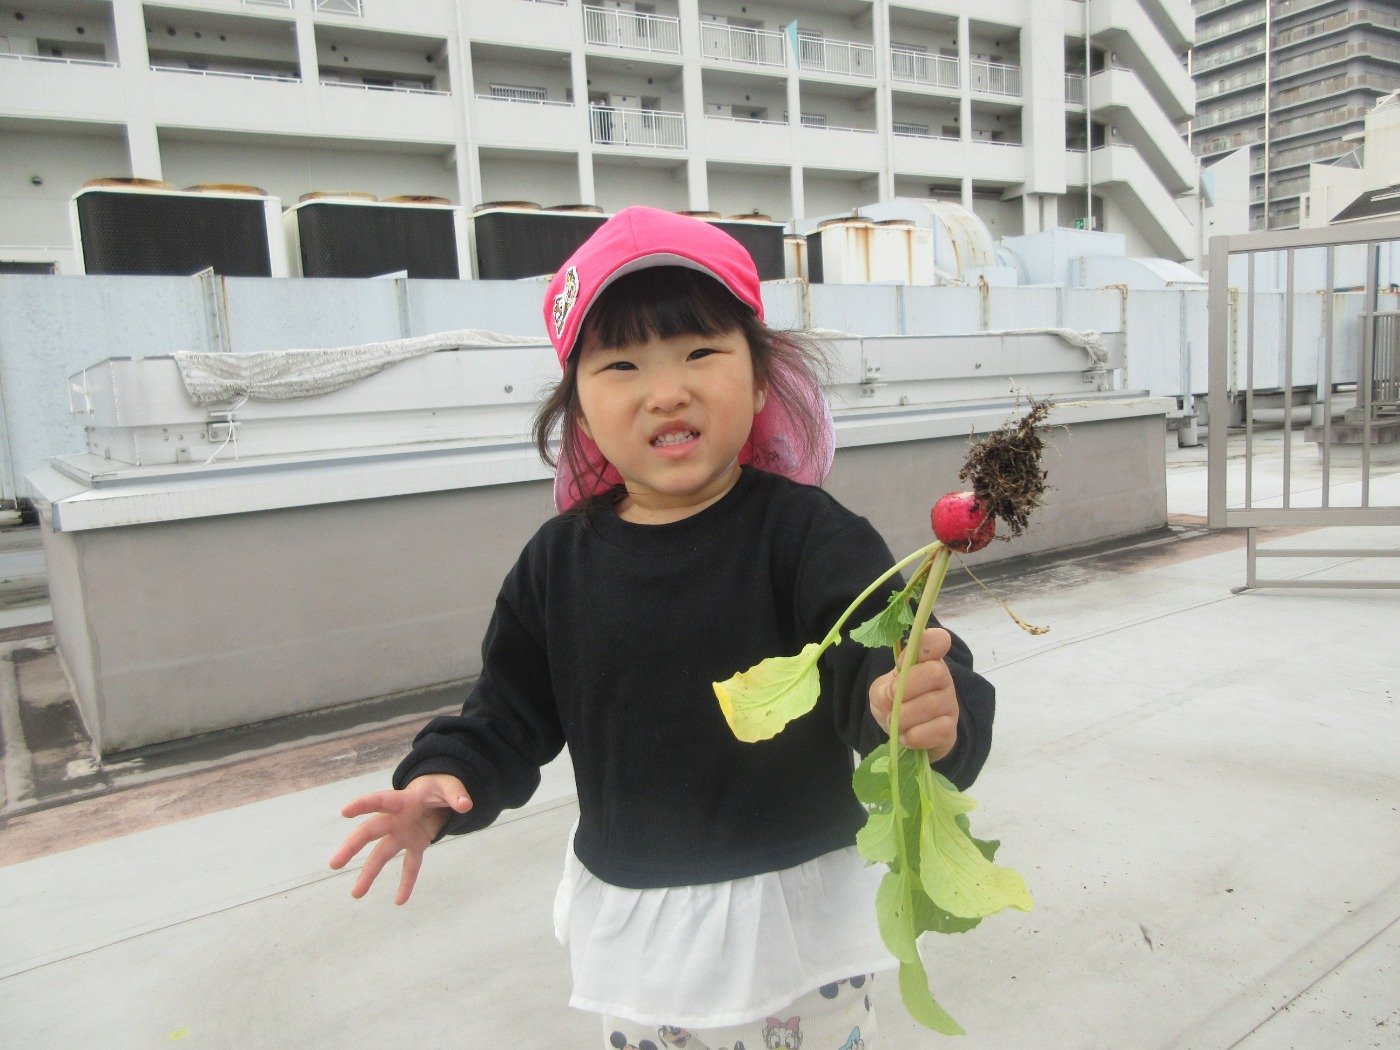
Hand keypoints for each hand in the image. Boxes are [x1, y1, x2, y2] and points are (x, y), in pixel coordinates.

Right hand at [328, 774, 471, 904]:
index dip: (364, 804)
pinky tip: (400, 901)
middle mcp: (397, 819)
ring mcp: (404, 834)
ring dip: (369, 873)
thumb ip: (457, 794)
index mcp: (403, 801)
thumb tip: (466, 805)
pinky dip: (407, 882)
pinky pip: (410, 866)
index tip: (344, 811)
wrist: (439, 794)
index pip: (381, 801)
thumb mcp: (450, 786)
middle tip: (334, 864)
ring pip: (382, 854)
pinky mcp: (416, 844)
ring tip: (356, 894)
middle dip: (352, 846)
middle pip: (370, 832)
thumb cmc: (438, 787)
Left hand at [869, 627, 958, 759]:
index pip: (937, 641)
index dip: (927, 642)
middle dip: (907, 687)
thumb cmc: (895, 702)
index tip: (905, 659)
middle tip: (892, 698)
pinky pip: (934, 731)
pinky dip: (912, 736)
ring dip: (903, 717)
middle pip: (935, 672)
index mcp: (926, 660)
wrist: (905, 733)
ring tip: (895, 721)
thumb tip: (892, 696)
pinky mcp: (950, 729)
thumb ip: (883, 689)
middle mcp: (944, 678)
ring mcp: (950, 703)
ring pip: (931, 705)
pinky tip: (906, 735)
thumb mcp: (881, 691)